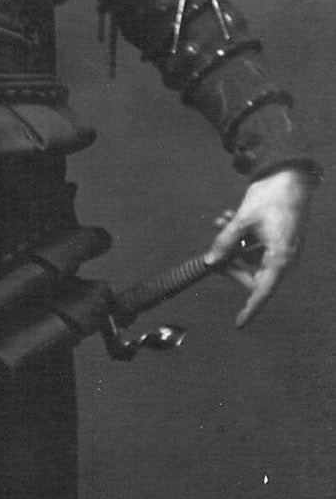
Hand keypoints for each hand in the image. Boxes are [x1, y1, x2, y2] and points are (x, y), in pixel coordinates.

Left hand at [204, 167, 313, 326]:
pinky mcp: (277, 240)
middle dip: (230, 263)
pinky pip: (256, 248)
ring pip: (250, 259)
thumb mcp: (242, 220)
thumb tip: (209, 261)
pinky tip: (228, 218)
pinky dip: (241, 237)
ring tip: (220, 221)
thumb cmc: (271, 197)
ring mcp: (280, 249)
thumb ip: (225, 242)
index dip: (250, 308)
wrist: (289, 175)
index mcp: (280, 258)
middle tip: (213, 252)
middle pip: (252, 275)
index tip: (238, 323)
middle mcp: (283, 258)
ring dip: (233, 245)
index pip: (263, 291)